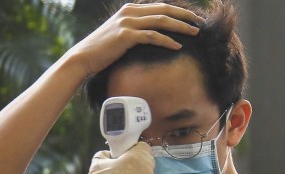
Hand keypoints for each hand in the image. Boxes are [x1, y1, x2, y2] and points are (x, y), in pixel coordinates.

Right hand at [67, 3, 201, 77]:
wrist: (83, 57)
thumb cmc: (102, 50)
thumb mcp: (120, 34)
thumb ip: (135, 29)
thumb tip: (150, 35)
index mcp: (130, 9)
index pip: (160, 5)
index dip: (178, 10)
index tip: (193, 17)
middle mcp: (130, 12)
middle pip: (164, 9)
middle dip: (185, 15)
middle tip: (200, 22)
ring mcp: (128, 23)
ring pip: (161, 21)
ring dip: (181, 26)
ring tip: (195, 33)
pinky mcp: (126, 36)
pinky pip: (152, 36)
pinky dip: (167, 41)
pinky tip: (178, 46)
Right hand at [80, 142, 155, 173]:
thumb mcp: (96, 166)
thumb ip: (102, 155)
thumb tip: (107, 156)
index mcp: (138, 157)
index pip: (142, 146)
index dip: (132, 149)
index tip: (122, 155)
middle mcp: (149, 169)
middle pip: (145, 161)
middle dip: (134, 163)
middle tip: (121, 170)